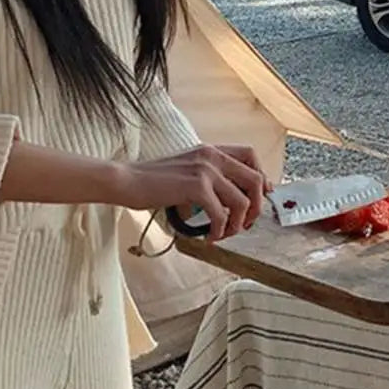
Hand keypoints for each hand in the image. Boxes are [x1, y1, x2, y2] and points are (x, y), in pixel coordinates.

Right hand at [115, 143, 271, 241]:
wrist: (127, 180)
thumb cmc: (152, 180)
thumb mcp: (186, 169)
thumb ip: (208, 177)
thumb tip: (230, 198)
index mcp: (210, 150)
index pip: (251, 155)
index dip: (262, 178)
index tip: (260, 198)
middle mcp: (211, 156)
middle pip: (255, 180)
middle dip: (256, 207)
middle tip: (244, 224)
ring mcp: (205, 170)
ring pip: (242, 202)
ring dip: (237, 225)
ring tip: (223, 234)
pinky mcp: (196, 187)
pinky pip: (221, 215)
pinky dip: (219, 231)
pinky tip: (208, 238)